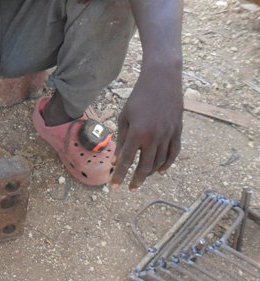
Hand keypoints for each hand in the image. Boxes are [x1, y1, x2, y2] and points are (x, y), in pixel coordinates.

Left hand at [111, 67, 182, 190]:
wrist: (162, 81)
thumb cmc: (138, 98)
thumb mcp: (124, 118)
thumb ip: (121, 140)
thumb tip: (117, 161)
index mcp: (137, 133)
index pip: (127, 161)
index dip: (119, 176)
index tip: (114, 187)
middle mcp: (154, 136)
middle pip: (145, 166)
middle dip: (136, 179)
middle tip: (130, 188)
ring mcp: (168, 134)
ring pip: (159, 162)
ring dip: (150, 173)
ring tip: (141, 178)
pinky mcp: (178, 131)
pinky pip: (173, 153)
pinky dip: (167, 164)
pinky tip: (159, 171)